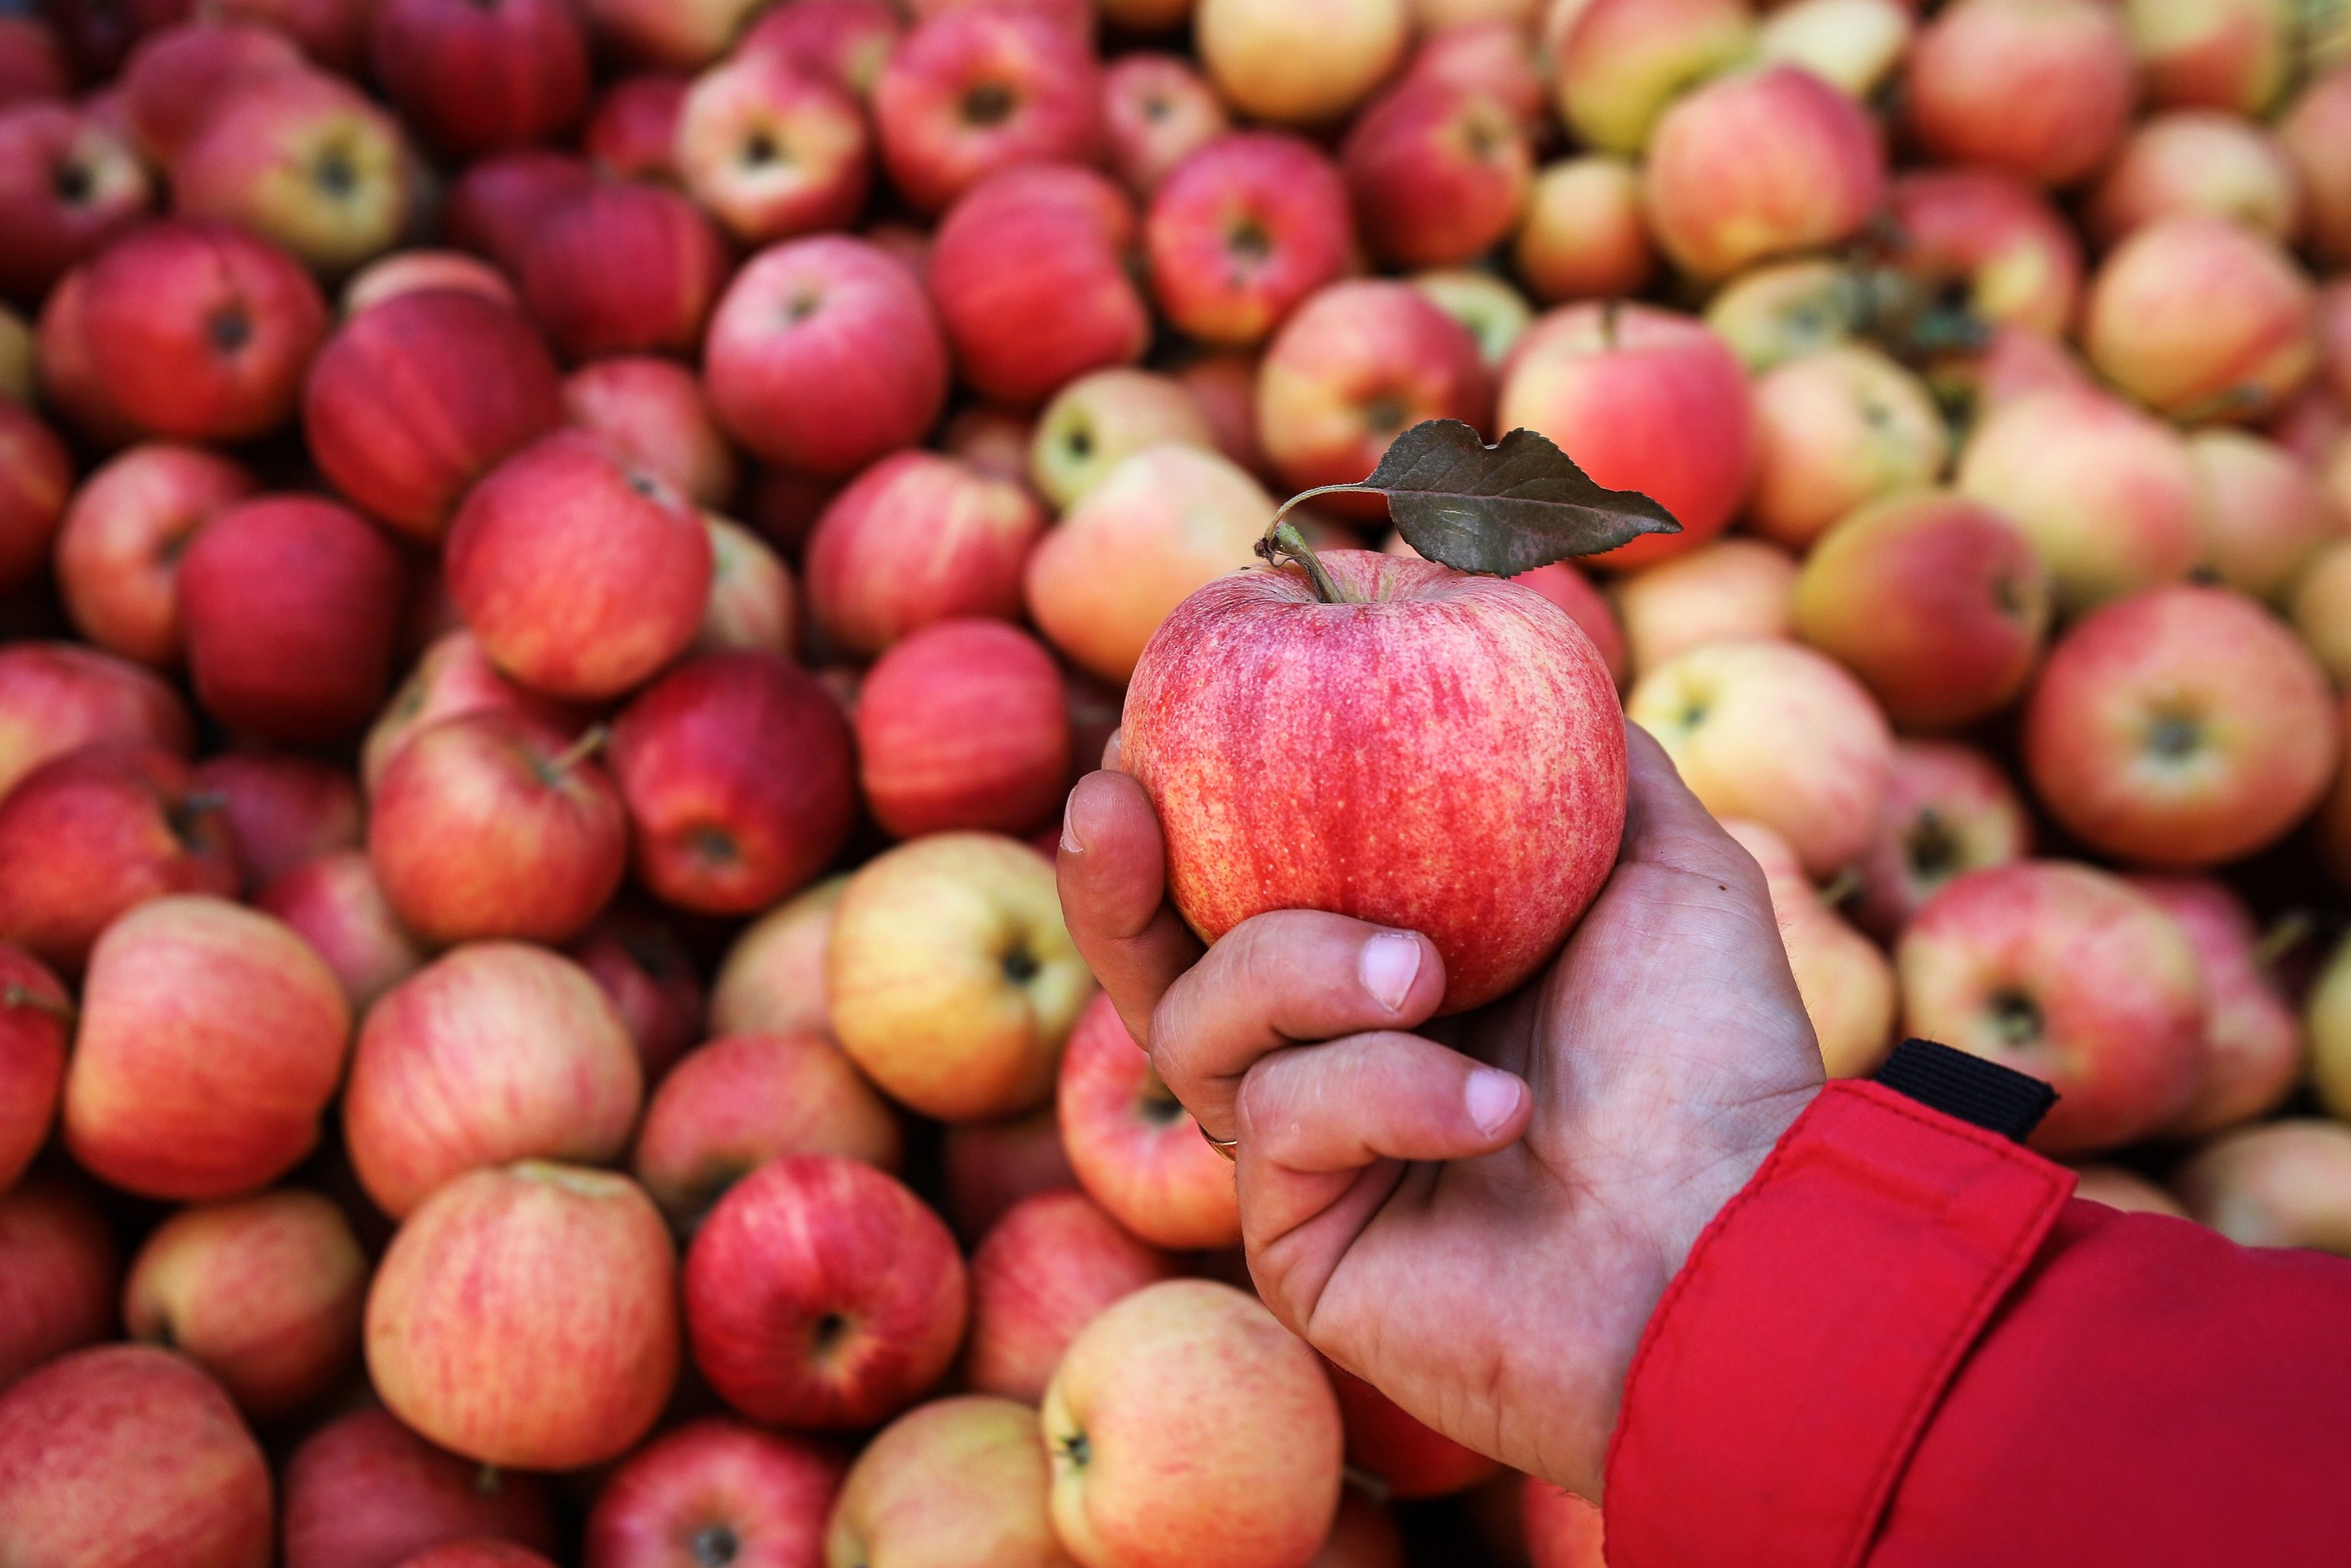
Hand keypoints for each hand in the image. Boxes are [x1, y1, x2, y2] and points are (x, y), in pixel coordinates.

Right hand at [1056, 721, 1824, 1498]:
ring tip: (1422, 973)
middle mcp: (1332, 1057)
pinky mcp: (1301, 1244)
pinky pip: (1275, 1124)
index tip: (1151, 717)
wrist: (1742, 1241)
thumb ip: (1581, 751)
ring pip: (1198, 1028)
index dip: (1180, 802)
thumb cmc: (1713, 1056)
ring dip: (1296, 971)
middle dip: (1110, 879)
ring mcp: (1309, 1156)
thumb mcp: (1664, 861)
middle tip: (1112, 798)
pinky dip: (1379, 1090)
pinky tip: (1492, 1108)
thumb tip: (1516, 626)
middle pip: (1157, 962)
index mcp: (1396, 966)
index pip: (1244, 879)